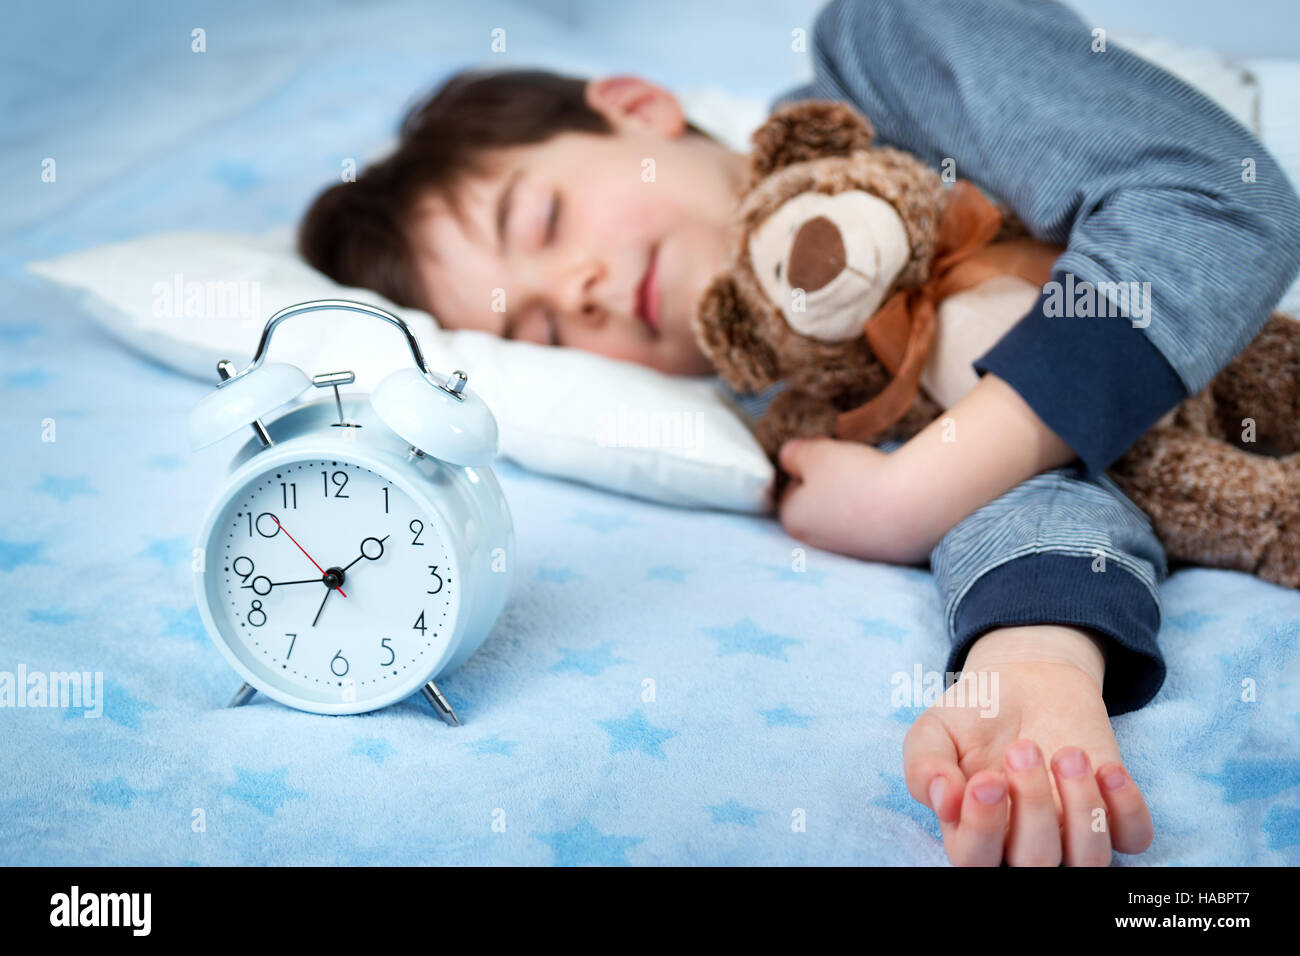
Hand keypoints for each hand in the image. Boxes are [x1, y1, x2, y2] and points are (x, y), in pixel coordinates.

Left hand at [777, 437, 928, 563]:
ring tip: (873, 480)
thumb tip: (787, 457)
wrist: (912, 506)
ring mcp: (849, 552)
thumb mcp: (817, 454)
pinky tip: (890, 497)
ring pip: (844, 517)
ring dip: (853, 498)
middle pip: (816, 505)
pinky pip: (871, 527)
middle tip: (850, 465)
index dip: (808, 466)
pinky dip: (876, 512)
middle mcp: (815, 544)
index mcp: (793, 520)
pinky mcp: (879, 555)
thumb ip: (794, 454)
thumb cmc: (856, 477)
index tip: (828, 453)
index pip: (789, 489)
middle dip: (829, 485)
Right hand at [903, 625, 1153, 865]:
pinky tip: (1107, 769)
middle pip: (1034, 863)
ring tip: (1068, 753)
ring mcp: (1070, 835)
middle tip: (1023, 748)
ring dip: (1081, 807)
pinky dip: (1125, 809)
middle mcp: (1021, 846)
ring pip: (1088, 859)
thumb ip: (923, 766)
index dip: (983, 828)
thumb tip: (944, 801)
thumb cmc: (973, 714)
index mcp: (970, 833)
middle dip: (1032, 805)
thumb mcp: (933, 730)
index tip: (987, 778)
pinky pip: (1134, 839)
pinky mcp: (1112, 816)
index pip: (974, 861)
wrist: (1024, 681)